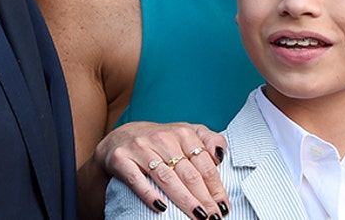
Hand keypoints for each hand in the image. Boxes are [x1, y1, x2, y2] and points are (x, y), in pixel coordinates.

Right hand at [95, 121, 228, 219]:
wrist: (121, 137)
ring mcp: (141, 148)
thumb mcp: (187, 132)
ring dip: (184, 199)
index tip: (223, 205)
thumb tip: (219, 157)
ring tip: (197, 216)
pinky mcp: (121, 159)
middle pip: (188, 173)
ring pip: (166, 177)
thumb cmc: (161, 140)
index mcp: (183, 133)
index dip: (215, 186)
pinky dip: (149, 194)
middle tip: (213, 216)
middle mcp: (163, 138)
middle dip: (203, 197)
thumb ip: (208, 139)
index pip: (204, 163)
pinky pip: (136, 179)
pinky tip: (161, 208)